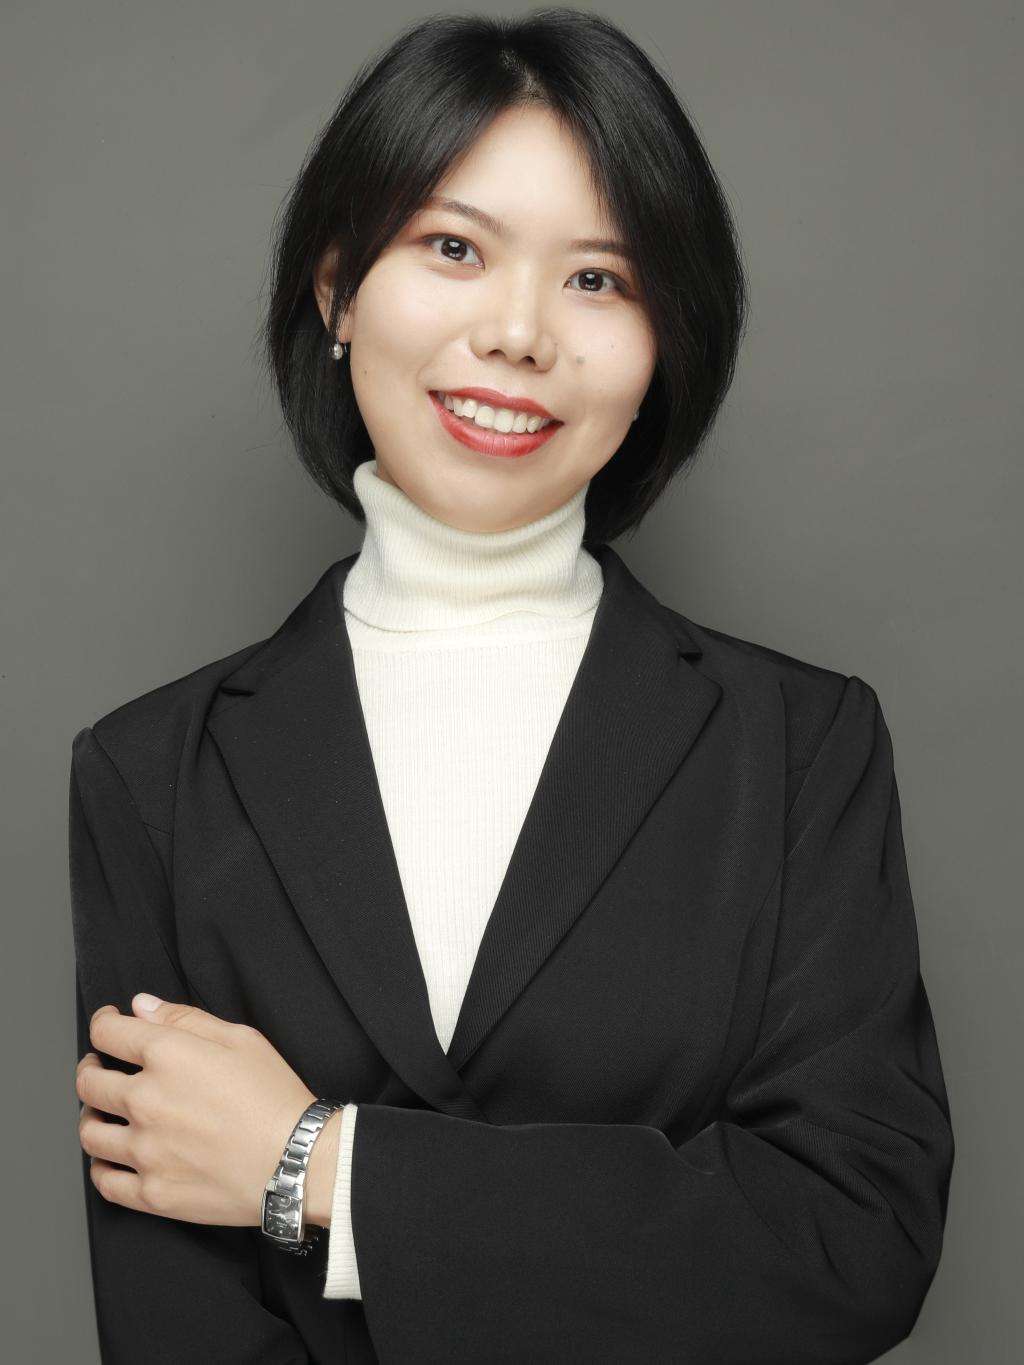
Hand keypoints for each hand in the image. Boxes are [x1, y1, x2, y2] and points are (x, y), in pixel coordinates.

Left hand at [76, 995, 321, 1227]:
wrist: (297, 1161)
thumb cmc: (275, 1098)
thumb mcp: (242, 1039)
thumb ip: (185, 1018)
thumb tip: (142, 1007)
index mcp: (168, 1056)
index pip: (107, 1033)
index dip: (103, 1022)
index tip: (107, 1024)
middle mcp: (146, 1101)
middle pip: (89, 1082)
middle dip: (91, 1067)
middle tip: (99, 1067)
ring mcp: (145, 1150)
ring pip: (89, 1132)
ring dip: (91, 1116)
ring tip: (102, 1113)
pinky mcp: (151, 1192)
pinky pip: (104, 1181)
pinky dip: (100, 1167)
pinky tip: (112, 1158)